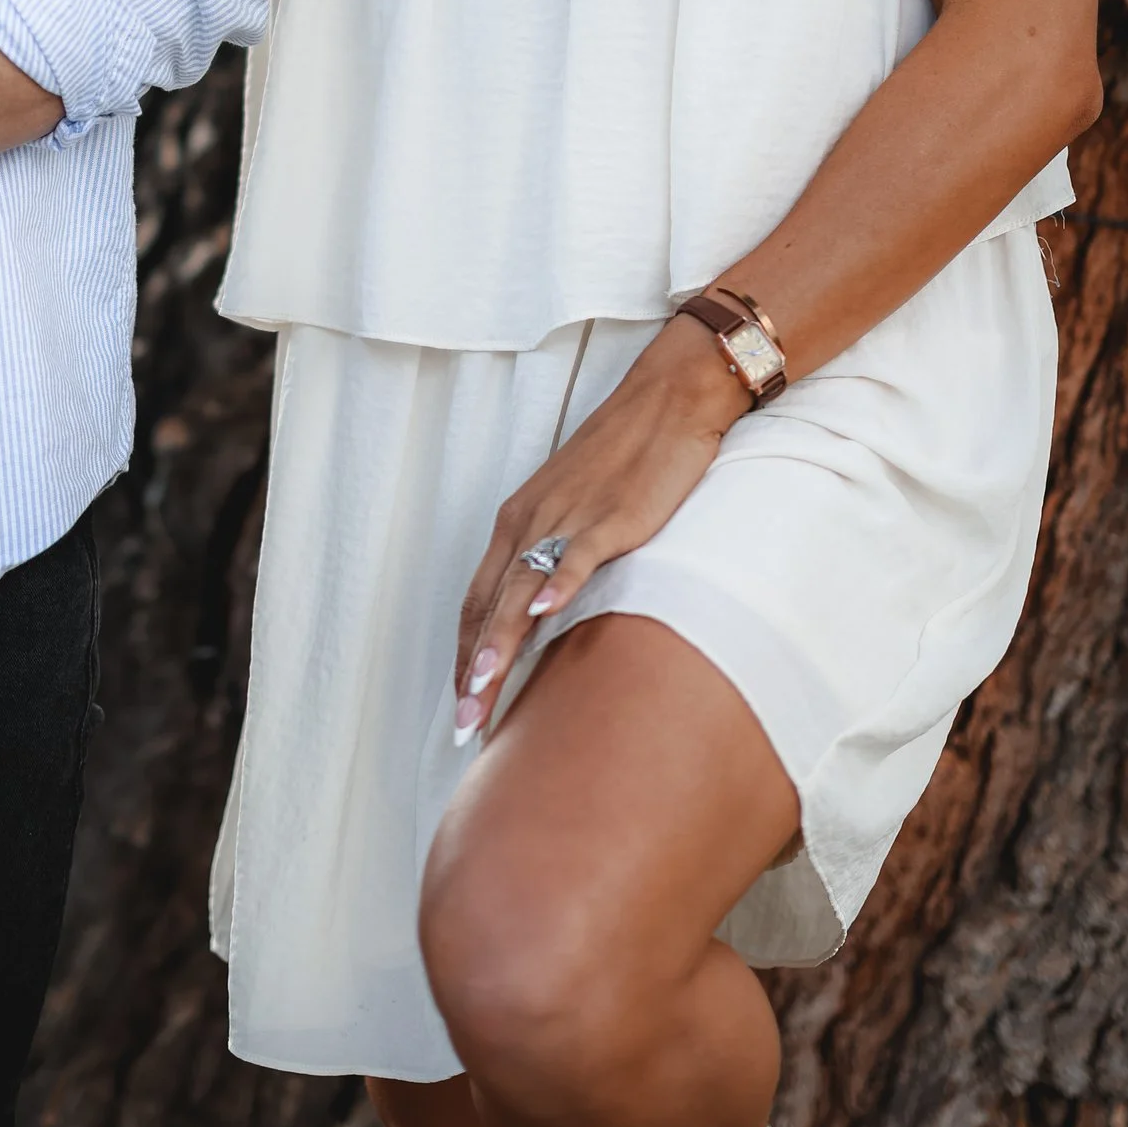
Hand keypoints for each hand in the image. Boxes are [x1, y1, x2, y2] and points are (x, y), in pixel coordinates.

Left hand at [452, 322, 749, 743]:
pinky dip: (560, 583)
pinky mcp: (612, 516)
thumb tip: (545, 614)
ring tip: (482, 689)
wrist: (666, 402)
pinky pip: (578, 553)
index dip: (464, 652)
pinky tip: (548, 613)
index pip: (478, 600)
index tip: (461, 701)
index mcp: (518, 523)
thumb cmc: (624, 458)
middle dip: (472, 669)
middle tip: (462, 724)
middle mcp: (530, 522)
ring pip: (522, 589)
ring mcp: (569, 519)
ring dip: (500, 643)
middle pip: (490, 605)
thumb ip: (554, 559)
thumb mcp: (574, 512)